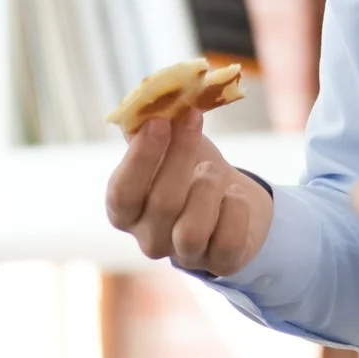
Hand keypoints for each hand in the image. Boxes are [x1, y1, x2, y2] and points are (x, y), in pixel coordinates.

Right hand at [106, 109, 274, 274]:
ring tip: (213, 170)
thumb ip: (152, 124)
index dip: (139, 158)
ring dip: (207, 189)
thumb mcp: (169, 145)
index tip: (160, 121)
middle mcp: (149, 239)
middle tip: (193, 120)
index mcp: (126, 212)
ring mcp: (184, 255)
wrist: (231, 199)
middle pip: (161, 203)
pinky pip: (228, 241)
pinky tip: (235, 194)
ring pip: (190, 231)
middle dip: (181, 155)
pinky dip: (236, 211)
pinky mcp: (220, 263)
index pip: (121, 193)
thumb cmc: (191, 169)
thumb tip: (149, 94)